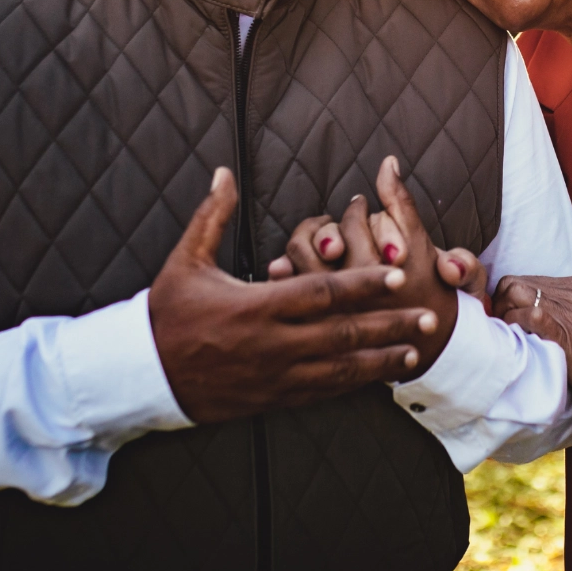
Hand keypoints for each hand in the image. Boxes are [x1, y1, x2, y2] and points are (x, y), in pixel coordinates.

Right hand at [148, 167, 440, 423]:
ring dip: (380, 359)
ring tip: (416, 350)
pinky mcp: (271, 399)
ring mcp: (274, 376)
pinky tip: (378, 378)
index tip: (396, 271)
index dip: (362, 282)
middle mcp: (272, 344)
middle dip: (390, 323)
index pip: (321, 292)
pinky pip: (321, 393)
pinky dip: (352, 384)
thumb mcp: (186, 261)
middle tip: (430, 315)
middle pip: (343, 333)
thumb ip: (212, 216)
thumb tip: (224, 172)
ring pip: (339, 370)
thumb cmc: (166, 314)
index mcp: (256, 307)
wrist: (141, 376)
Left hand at [266, 157, 463, 377]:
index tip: (360, 206)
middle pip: (320, 239)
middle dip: (328, 226)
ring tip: (321, 245)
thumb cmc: (428, 293)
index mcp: (382, 270)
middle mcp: (353, 292)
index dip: (356, 209)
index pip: (353, 222)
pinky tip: (289, 267)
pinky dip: (283, 271)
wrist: (425, 347)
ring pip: (298, 259)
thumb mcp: (423, 246)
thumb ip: (402, 203)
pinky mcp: (313, 325)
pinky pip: (286, 288)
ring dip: (305, 242)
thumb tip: (387, 163)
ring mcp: (330, 310)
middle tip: (338, 227)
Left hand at [495, 275, 571, 417]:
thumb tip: (537, 317)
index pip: (526, 280)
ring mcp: (568, 311)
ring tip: (510, 337)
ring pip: (515, 296)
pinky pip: (527, 318)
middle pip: (513, 283)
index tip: (506, 317)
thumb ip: (567, 313)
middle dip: (499, 304)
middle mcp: (571, 293)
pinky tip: (520, 343)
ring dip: (504, 317)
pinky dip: (515, 328)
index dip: (508, 299)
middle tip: (502, 328)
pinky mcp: (565, 333)